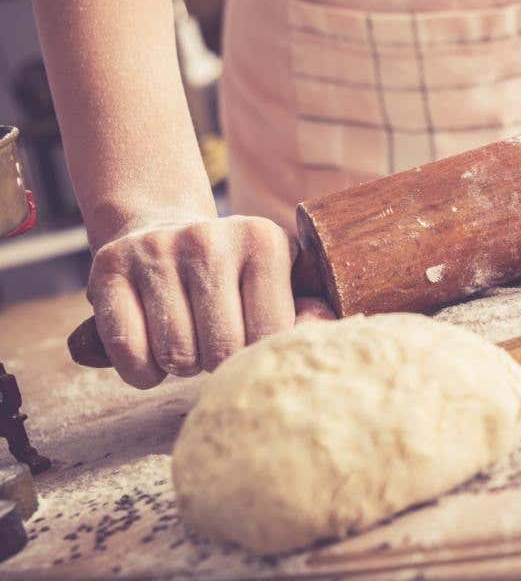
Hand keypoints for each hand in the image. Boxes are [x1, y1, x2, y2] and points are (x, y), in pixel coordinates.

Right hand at [86, 215, 295, 387]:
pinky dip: (142, 371)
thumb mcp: (277, 280)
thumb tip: (329, 330)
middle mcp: (209, 237)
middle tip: (215, 343)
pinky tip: (153, 350)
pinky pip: (129, 352)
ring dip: (182, 366)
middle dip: (220, 362)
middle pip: (223, 350)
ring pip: (176, 355)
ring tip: (188, 339)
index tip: (252, 340)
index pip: (271, 334)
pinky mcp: (108, 266)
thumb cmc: (233, 274)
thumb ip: (305, 312)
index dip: (259, 354)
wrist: (164, 233)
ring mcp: (156, 249)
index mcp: (263, 239)